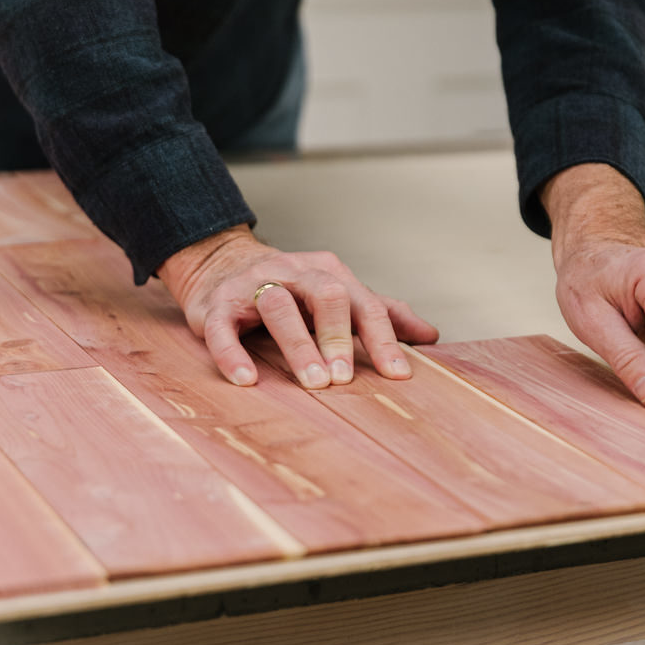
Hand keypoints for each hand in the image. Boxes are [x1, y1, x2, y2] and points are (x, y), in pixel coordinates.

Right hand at [158, 225, 438, 387]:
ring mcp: (254, 287)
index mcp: (329, 274)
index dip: (382, 339)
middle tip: (346, 378)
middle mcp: (294, 274)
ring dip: (299, 345)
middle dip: (338, 336)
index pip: (364, 304)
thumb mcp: (338, 295)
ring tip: (314, 382)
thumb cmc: (290, 289)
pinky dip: (233, 353)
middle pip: (326, 295)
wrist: (219, 262)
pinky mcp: (215, 306)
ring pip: (279, 307)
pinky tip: (247, 379)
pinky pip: (222, 328)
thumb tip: (429, 335)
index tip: (397, 375)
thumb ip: (380, 313)